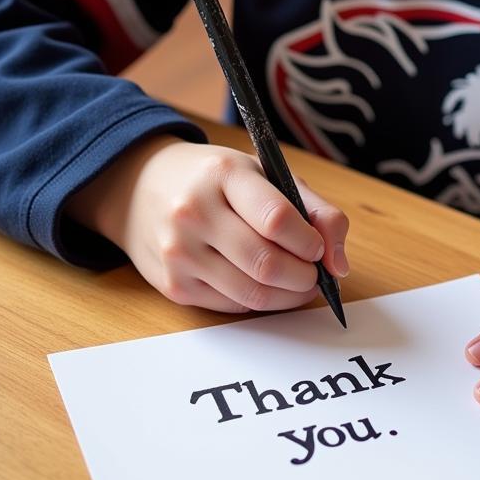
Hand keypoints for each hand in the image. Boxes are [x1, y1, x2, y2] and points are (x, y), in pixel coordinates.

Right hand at [66, 135, 348, 312]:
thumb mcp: (265, 174)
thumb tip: (340, 265)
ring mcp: (179, 252)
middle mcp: (194, 212)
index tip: (318, 248)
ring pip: (252, 294)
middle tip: (314, 273)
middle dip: (304, 277)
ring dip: (287, 296)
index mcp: (223, 174)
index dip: (310, 242)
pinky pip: (232, 306)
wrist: (139, 186)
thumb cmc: (215, 180)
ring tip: (298, 283)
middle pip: (267, 264)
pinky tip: (265, 285)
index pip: (277, 219)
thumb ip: (315, 210)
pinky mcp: (173, 285)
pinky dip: (259, 302)